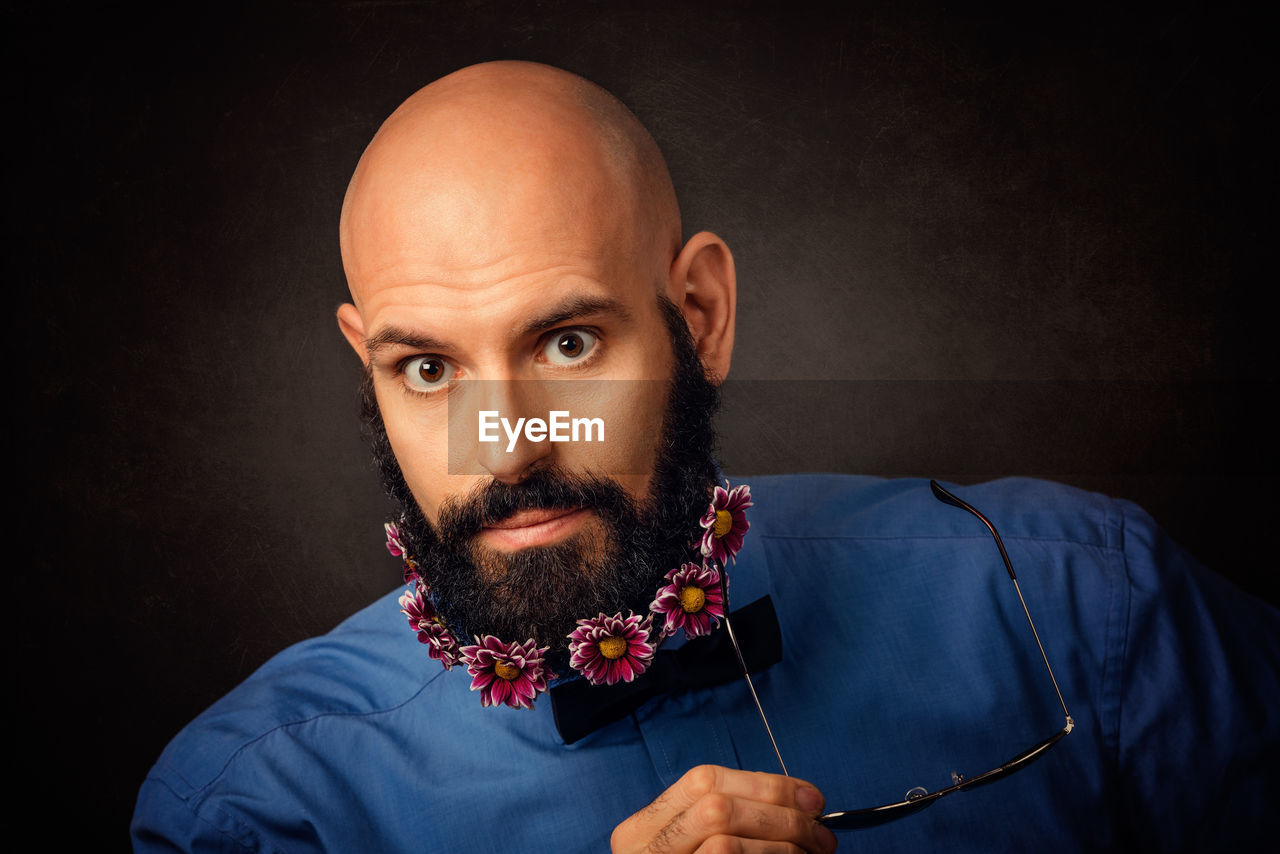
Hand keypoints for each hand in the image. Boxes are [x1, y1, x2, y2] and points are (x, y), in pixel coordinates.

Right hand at [611, 765, 836, 852]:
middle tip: (820, 831)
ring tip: (814, 853)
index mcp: (641, 831)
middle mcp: (642, 852)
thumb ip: (727, 826)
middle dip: (779, 812)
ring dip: (782, 842)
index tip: (808, 797)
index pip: (703, 781)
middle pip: (716, 806)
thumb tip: (797, 804)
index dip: (763, 784)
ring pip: (724, 841)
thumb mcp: (692, 853)